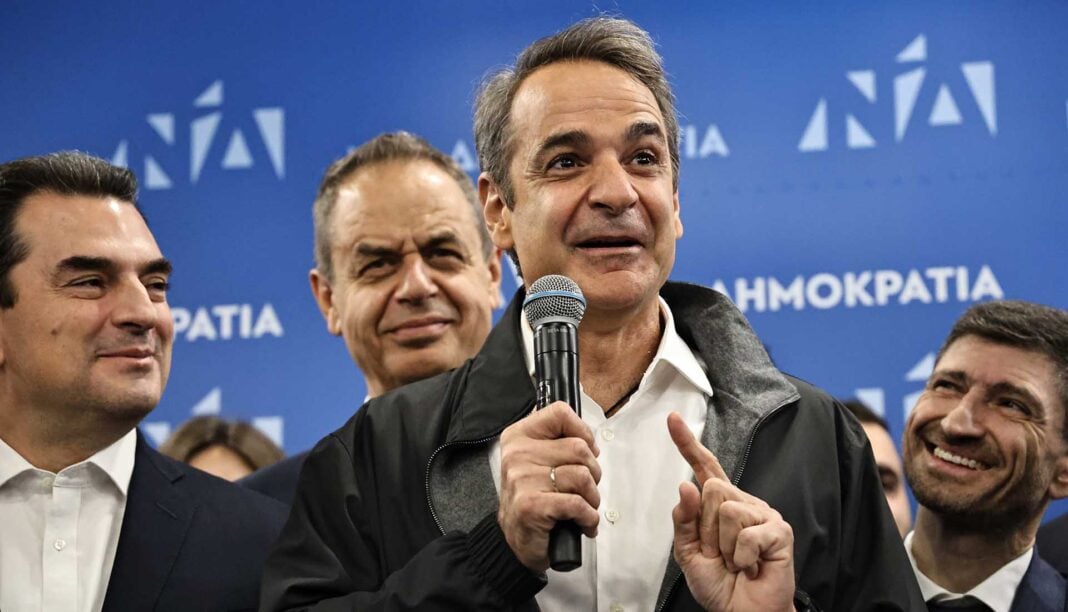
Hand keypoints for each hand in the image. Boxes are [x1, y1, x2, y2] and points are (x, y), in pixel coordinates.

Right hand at [498, 401, 600, 571]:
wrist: (516, 542)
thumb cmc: (533, 500)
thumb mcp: (539, 461)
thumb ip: (560, 443)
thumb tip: (590, 443)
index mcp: (519, 436)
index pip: (560, 413)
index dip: (582, 432)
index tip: (586, 451)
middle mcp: (517, 454)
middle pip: (579, 448)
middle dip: (593, 472)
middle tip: (584, 489)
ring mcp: (522, 479)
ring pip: (582, 476)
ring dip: (592, 498)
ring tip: (583, 508)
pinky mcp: (532, 505)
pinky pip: (577, 503)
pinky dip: (588, 517)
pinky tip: (582, 523)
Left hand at [668, 412, 795, 611]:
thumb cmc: (719, 584)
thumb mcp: (688, 553)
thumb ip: (683, 521)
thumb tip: (686, 486)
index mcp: (721, 505)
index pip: (704, 469)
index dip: (688, 444)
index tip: (672, 419)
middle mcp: (743, 502)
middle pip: (711, 489)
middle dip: (706, 528)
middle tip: (719, 554)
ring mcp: (763, 514)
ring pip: (726, 509)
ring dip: (723, 545)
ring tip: (736, 561)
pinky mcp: (779, 530)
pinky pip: (746, 533)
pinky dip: (741, 557)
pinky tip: (750, 566)